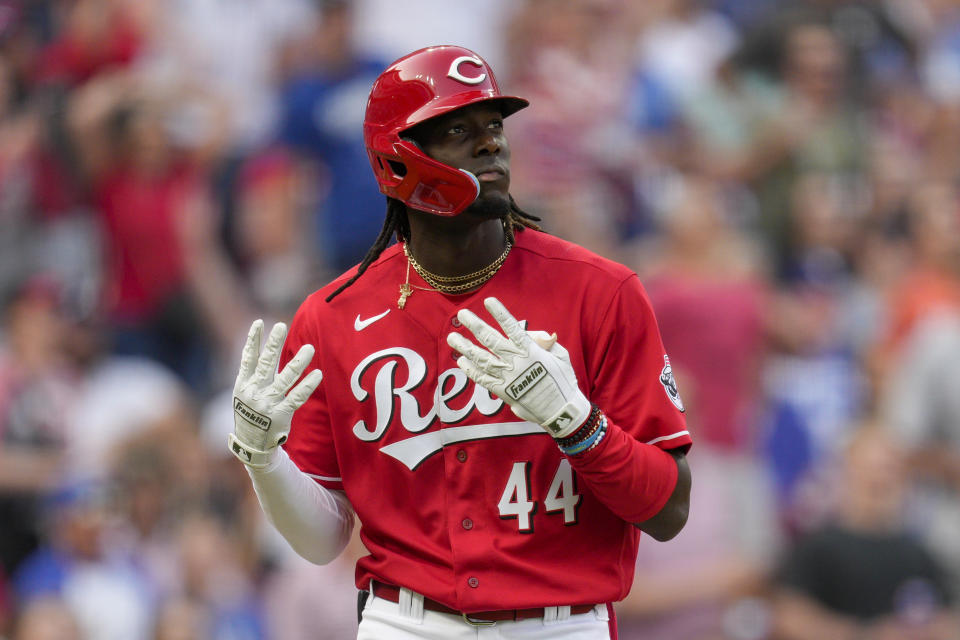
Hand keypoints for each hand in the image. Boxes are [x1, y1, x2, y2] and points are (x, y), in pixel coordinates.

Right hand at [229, 320, 321, 466]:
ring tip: (309, 348)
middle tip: (281, 325)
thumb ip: (252, 373)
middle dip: (273, 344)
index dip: (252, 340)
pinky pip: (297, 397)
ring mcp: (267, 404)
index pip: (247, 358)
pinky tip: (317, 374)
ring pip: (285, 379)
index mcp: (243, 385)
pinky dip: (307, 385)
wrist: (251, 444)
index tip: (259, 323)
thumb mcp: (243, 393)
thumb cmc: (250, 413)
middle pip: (265, 364)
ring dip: (298, 362)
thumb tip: (261, 347)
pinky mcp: (281, 415)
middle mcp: (254, 392)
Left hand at [447, 297, 589, 437]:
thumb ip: (544, 343)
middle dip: (475, 326)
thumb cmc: (563, 380)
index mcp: (532, 351)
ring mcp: (508, 377)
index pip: (513, 328)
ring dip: (466, 347)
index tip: (488, 301)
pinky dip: (471, 370)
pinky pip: (483, 379)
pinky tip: (461, 360)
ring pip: (482, 358)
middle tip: (462, 314)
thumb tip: (532, 334)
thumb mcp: (561, 356)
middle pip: (491, 340)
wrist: (561, 411)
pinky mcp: (503, 392)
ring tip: (452, 337)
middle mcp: (516, 362)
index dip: (500, 314)